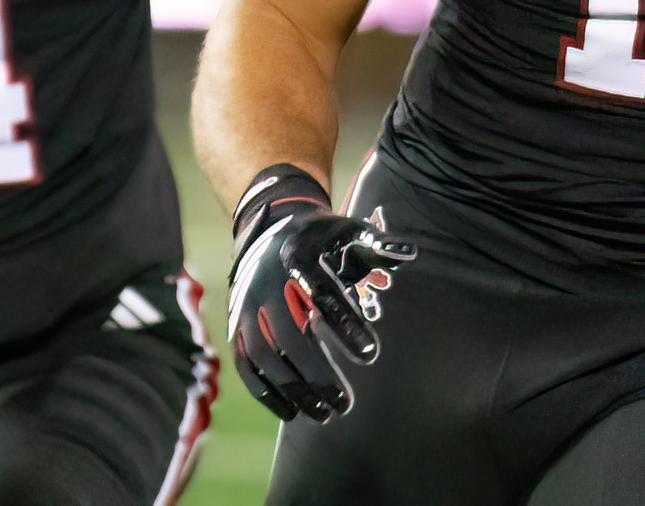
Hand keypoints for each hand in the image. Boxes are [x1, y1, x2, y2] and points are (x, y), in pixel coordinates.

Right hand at [226, 165, 415, 422]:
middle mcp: (265, 282)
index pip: (320, 293)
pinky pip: (245, 364)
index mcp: (296, 254)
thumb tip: (408, 253)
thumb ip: (376, 245)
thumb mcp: (346, 231)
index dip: (344, 325)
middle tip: (346, 404)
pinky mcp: (236, 325)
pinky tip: (291, 414)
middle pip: (289, 334)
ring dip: (292, 389)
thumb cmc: (320, 239)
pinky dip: (264, 391)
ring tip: (324, 415)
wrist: (268, 230)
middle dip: (317, 372)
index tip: (371, 355)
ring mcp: (246, 306)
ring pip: (264, 354)